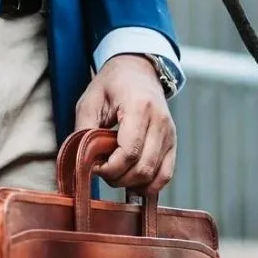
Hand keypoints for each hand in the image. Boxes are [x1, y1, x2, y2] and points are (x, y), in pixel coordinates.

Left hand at [73, 54, 177, 194]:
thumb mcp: (90, 102)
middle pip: (143, 168)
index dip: (110, 168)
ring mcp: (170, 133)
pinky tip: (133, 182)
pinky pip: (166, 174)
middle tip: (102, 172)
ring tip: (115, 175)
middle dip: (119, 178)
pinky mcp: (173, 143)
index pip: (129, 152)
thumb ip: (84, 132)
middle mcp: (160, 122)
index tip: (95, 167)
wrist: (137, 71)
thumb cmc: (112, 85)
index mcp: (140, 107)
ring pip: (155, 175)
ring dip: (132, 183)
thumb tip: (85, 162)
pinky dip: (149, 185)